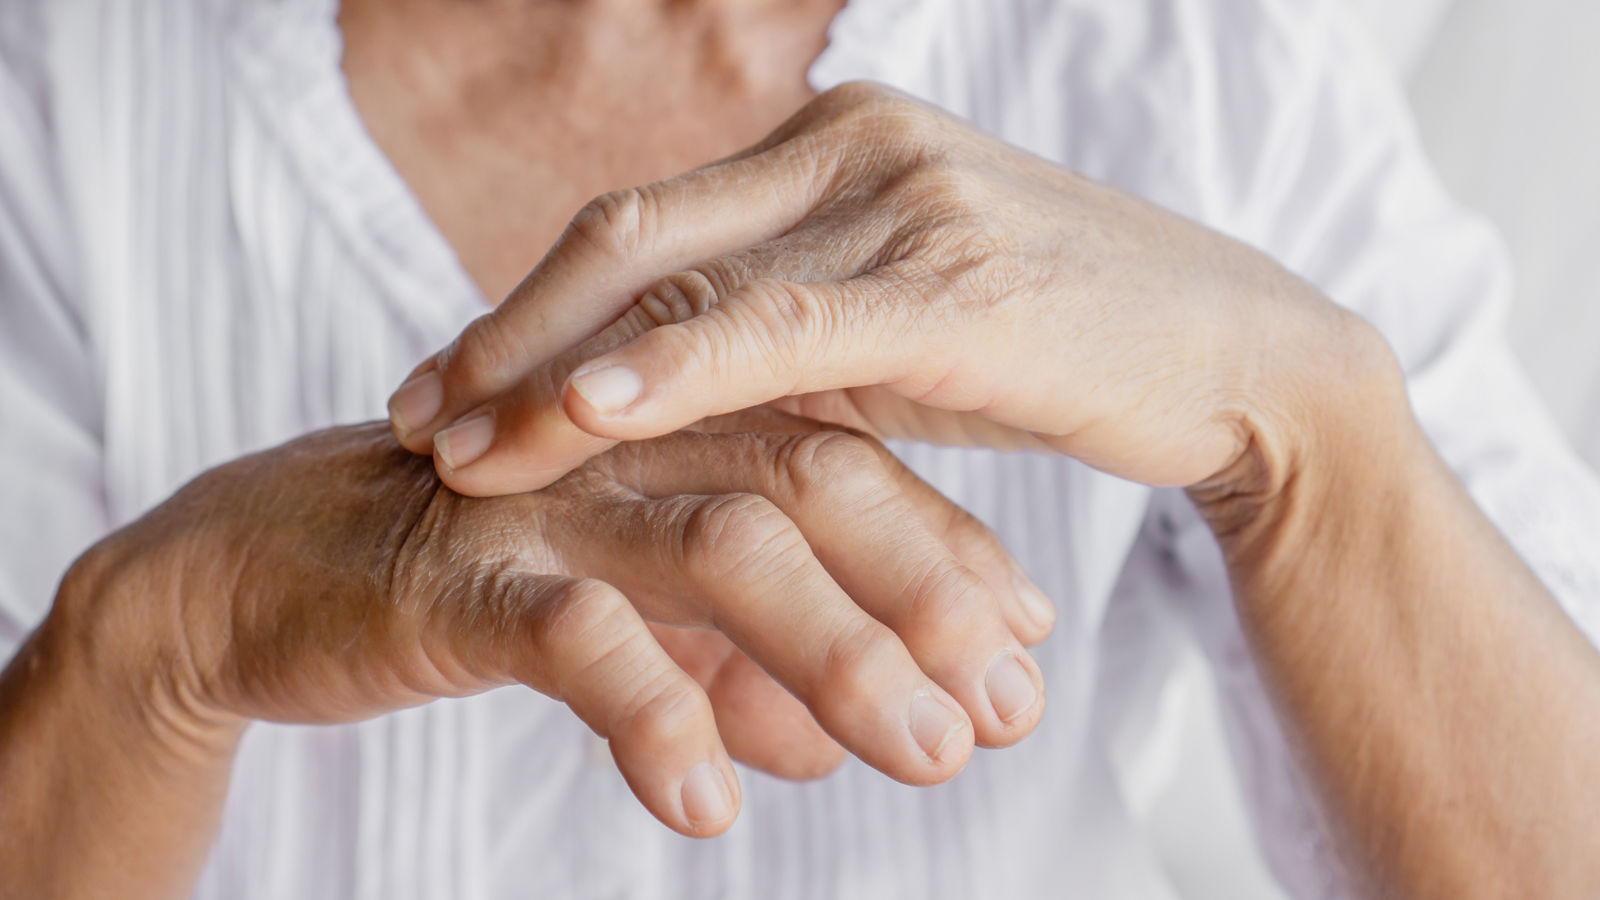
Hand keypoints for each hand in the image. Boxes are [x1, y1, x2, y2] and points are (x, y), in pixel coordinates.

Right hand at [60, 412, 1050, 837]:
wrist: (270, 570)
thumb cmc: (481, 584)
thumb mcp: (633, 623)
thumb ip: (735, 667)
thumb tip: (839, 741)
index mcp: (678, 429)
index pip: (846, 465)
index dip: (948, 555)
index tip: (1027, 649)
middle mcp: (629, 441)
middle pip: (811, 481)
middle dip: (925, 592)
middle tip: (1004, 707)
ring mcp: (546, 498)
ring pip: (719, 546)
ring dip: (834, 651)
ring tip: (921, 754)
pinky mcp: (456, 572)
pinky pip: (573, 634)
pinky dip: (656, 711)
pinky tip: (713, 802)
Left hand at [385, 81, 1360, 498]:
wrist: (1232, 361)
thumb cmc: (1052, 350)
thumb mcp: (889, 335)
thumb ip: (778, 340)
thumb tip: (647, 400)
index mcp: (829, 140)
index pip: (638, 219)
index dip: (525, 306)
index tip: (447, 387)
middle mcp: (852, 141)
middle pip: (629, 230)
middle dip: (507, 334)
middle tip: (417, 419)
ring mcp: (902, 197)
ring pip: (683, 275)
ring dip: (555, 367)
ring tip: (461, 449)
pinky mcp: (950, 276)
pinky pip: (781, 322)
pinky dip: (675, 366)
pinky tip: (587, 412)